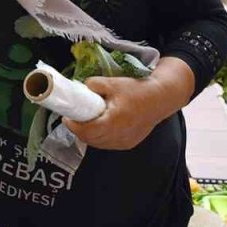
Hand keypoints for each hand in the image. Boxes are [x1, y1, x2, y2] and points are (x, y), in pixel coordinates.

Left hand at [63, 58, 194, 150]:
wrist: (160, 98)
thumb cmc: (138, 89)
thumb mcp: (113, 83)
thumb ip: (94, 84)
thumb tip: (81, 87)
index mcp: (114, 121)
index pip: (87, 131)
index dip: (74, 126)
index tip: (66, 117)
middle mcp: (119, 135)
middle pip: (91, 139)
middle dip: (79, 130)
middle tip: (73, 118)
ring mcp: (124, 142)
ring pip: (99, 143)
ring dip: (89, 135)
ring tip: (85, 122)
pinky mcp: (128, 143)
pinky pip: (108, 144)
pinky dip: (100, 138)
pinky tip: (99, 127)